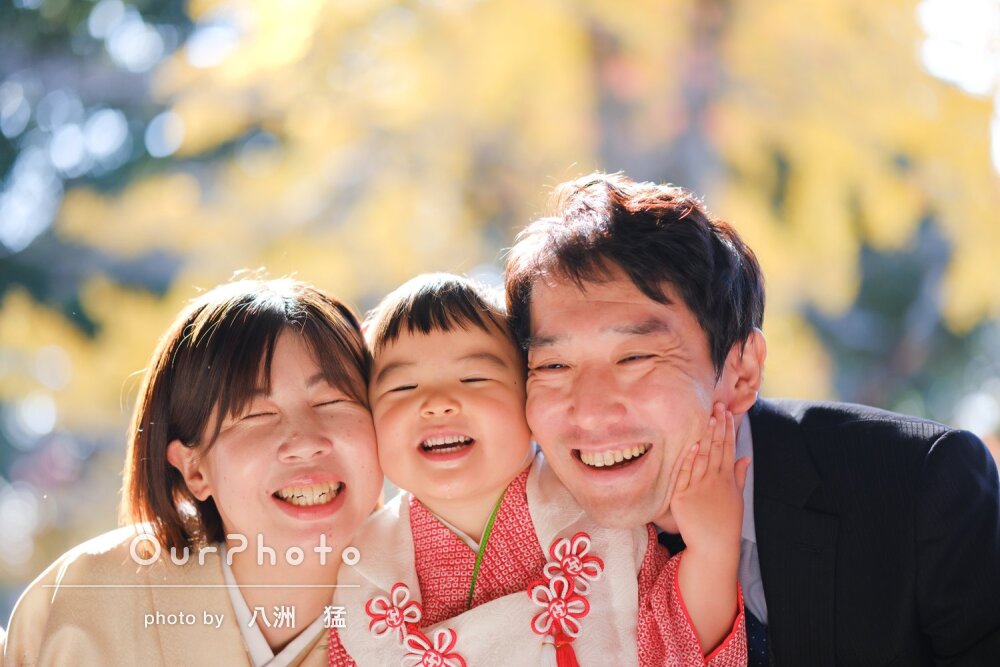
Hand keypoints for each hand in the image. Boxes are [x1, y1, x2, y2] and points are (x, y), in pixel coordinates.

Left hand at [670, 403, 749, 559]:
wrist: (713, 546)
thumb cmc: (725, 523)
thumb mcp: (737, 498)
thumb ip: (739, 476)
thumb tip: (746, 457)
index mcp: (727, 480)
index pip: (728, 449)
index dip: (727, 430)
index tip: (727, 412)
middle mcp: (714, 481)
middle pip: (716, 448)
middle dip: (717, 426)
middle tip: (717, 405)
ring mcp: (697, 488)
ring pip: (702, 457)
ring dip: (705, 436)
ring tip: (707, 417)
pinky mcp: (681, 497)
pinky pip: (684, 475)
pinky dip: (688, 460)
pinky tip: (692, 445)